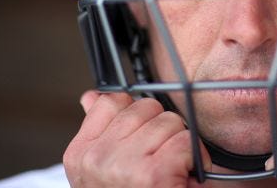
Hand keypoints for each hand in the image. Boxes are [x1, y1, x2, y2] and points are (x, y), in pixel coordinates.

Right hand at [63, 91, 210, 187]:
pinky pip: (185, 141)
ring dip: (179, 145)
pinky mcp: (152, 175)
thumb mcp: (102, 171)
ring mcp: (122, 166)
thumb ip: (99, 131)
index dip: (137, 114)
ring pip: (170, 122)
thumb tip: (90, 97)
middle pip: (146, 107)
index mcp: (80, 154)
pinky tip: (184, 177)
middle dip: (162, 130)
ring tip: (171, 171)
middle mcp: (96, 159)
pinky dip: (196, 159)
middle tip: (160, 160)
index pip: (110, 101)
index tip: (142, 139)